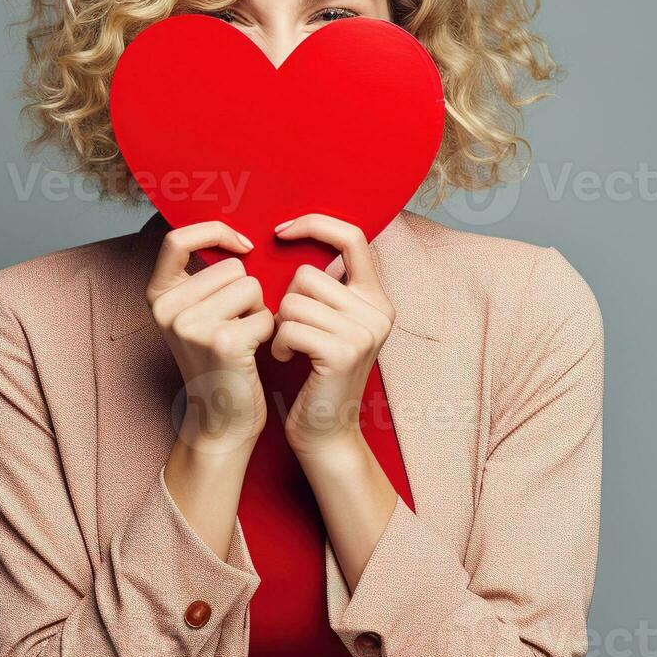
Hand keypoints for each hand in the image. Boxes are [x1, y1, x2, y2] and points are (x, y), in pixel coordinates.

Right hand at [147, 220, 274, 450]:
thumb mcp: (197, 313)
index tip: (243, 246)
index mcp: (157, 295)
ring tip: (243, 339)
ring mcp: (191, 325)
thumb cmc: (219, 360)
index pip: (177, 239)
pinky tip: (253, 354)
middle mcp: (166, 308)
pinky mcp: (221, 341)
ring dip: (259, 311)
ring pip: (252, 287)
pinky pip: (265, 315)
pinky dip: (267, 332)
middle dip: (247, 292)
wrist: (222, 420)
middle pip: (232, 267)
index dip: (214, 232)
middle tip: (234, 327)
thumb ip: (203, 276)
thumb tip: (237, 234)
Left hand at [270, 214, 394, 457]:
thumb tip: (299, 232)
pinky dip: (277, 343)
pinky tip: (284, 360)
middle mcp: (379, 311)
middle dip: (286, 301)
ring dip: (279, 325)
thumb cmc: (315, 374)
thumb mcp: (330, 323)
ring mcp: (364, 331)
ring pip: (293, 300)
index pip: (352, 236)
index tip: (281, 231)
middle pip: (307, 274)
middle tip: (290, 332)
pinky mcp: (343, 352)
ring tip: (289, 348)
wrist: (325, 432)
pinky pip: (289, 326)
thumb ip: (327, 287)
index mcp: (377, 298)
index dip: (315, 224)